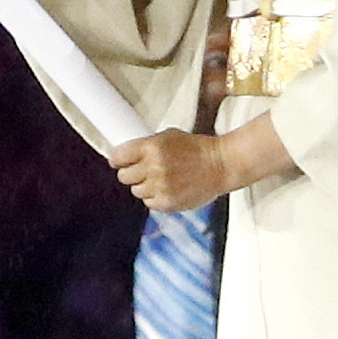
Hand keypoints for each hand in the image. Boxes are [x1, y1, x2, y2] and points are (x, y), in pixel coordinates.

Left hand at [113, 134, 243, 215]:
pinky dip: (155, 197)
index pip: (118, 156)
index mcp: (151, 147)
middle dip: (130, 173)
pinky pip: (149, 203)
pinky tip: (167, 189)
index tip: (118, 161)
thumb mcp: (168, 136)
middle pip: (123, 176)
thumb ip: (146, 145)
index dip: (116, 159)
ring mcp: (160, 186)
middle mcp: (153, 167)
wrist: (221, 164)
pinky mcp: (167, 202)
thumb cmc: (196, 149)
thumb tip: (125, 154)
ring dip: (144, 186)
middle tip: (140, 171)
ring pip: (135, 191)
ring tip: (160, 179)